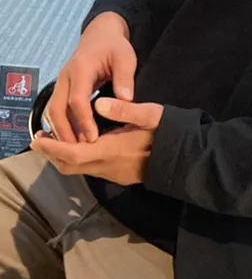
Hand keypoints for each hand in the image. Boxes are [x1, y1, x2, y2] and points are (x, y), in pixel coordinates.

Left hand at [31, 99, 163, 185]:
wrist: (187, 158)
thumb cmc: (170, 132)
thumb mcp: (150, 114)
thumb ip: (123, 109)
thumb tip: (97, 103)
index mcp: (113, 150)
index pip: (74, 153)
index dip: (53, 147)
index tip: (37, 139)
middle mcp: (109, 167)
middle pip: (70, 166)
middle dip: (52, 153)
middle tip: (40, 138)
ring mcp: (114, 174)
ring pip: (79, 170)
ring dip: (64, 156)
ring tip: (55, 139)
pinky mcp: (120, 175)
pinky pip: (90, 169)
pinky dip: (77, 158)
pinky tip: (80, 144)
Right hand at [45, 12, 136, 144]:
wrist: (100, 34)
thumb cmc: (114, 46)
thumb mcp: (125, 57)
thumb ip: (124, 78)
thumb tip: (126, 100)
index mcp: (80, 68)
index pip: (77, 100)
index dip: (83, 121)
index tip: (93, 138)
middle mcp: (65, 77)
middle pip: (56, 109)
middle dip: (65, 132)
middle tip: (79, 151)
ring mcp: (61, 83)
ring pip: (52, 112)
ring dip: (60, 131)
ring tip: (74, 150)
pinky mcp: (62, 89)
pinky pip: (55, 110)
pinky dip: (60, 126)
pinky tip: (71, 139)